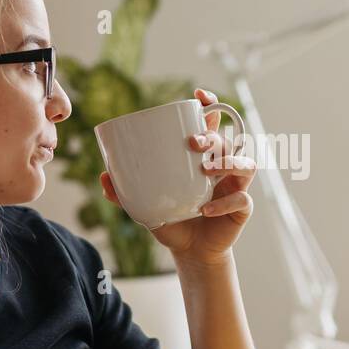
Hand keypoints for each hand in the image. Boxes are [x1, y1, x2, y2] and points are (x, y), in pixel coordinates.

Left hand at [99, 88, 255, 266]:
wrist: (190, 251)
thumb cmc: (172, 220)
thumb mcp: (144, 205)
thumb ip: (124, 193)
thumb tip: (103, 177)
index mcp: (203, 157)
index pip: (213, 123)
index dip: (210, 105)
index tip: (198, 97)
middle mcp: (223, 167)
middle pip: (226, 140)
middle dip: (212, 135)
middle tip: (193, 143)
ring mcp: (235, 186)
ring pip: (244, 163)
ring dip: (228, 162)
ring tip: (206, 170)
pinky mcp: (241, 207)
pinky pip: (240, 199)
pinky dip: (224, 203)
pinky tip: (205, 209)